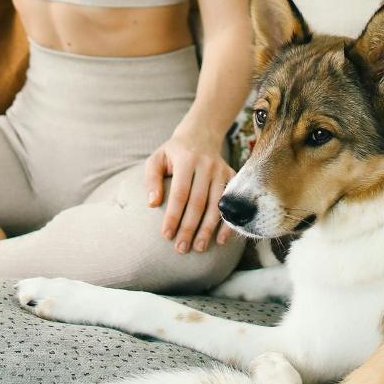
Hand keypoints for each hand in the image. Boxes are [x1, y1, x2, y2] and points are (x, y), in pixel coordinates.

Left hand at [143, 136, 234, 253]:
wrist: (200, 135)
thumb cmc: (174, 153)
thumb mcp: (157, 159)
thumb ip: (151, 180)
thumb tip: (152, 204)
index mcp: (186, 160)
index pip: (180, 193)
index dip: (173, 216)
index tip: (166, 235)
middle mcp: (207, 165)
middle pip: (199, 202)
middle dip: (190, 227)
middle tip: (181, 248)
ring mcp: (222, 170)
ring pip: (216, 204)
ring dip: (208, 229)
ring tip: (199, 248)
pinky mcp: (232, 176)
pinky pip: (231, 203)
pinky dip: (227, 222)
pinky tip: (220, 240)